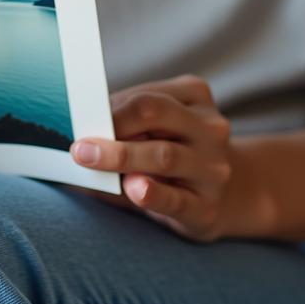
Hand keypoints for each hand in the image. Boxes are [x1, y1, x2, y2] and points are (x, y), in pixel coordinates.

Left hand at [69, 75, 250, 242]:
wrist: (228, 196)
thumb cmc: (173, 154)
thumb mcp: (157, 130)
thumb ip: (125, 125)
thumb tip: (76, 130)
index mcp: (195, 97)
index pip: (147, 96)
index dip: (111, 108)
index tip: (81, 120)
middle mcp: (210, 127)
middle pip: (157, 115)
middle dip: (114, 127)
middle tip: (79, 143)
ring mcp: (213, 167)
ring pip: (164, 155)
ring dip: (122, 156)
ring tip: (91, 160)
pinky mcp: (207, 207)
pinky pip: (176, 199)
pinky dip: (152, 193)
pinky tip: (133, 188)